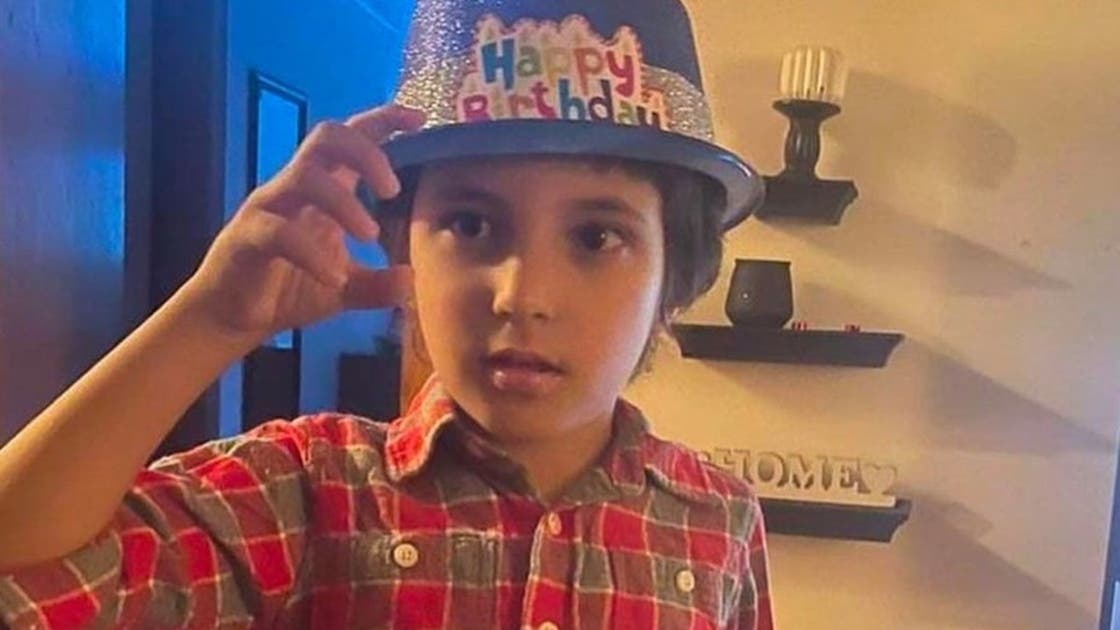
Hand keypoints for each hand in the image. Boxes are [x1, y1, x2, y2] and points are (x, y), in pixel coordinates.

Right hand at [179, 104, 424, 344]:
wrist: (231, 318)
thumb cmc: (287, 289)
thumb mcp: (345, 289)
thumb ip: (379, 284)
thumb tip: (411, 280)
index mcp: (323, 189)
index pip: (351, 138)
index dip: (382, 120)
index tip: (418, 117)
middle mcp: (295, 188)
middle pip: (327, 138)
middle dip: (366, 152)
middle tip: (392, 190)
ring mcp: (268, 208)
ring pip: (305, 177)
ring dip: (345, 203)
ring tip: (370, 235)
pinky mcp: (247, 237)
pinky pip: (280, 233)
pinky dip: (313, 254)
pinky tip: (335, 278)